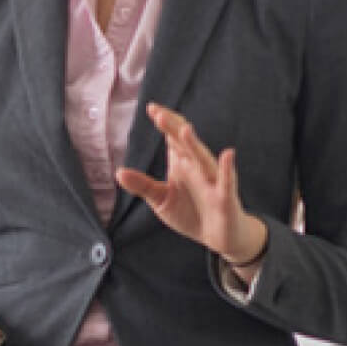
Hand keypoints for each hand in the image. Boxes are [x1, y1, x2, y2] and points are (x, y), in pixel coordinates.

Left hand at [116, 103, 269, 279]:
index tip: (151, 108)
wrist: (217, 237)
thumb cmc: (190, 212)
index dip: (164, 122)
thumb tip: (118, 172)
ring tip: (184, 129)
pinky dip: (227, 169)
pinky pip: (227, 181)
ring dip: (194, 144)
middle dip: (173, 127)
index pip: (173, 136)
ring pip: (204, 158)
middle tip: (158, 113)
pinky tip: (228, 155)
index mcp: (182, 162)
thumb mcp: (160, 199)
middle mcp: (197, 166)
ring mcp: (212, 180)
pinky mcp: (224, 197)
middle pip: (185, 142)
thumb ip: (142, 185)